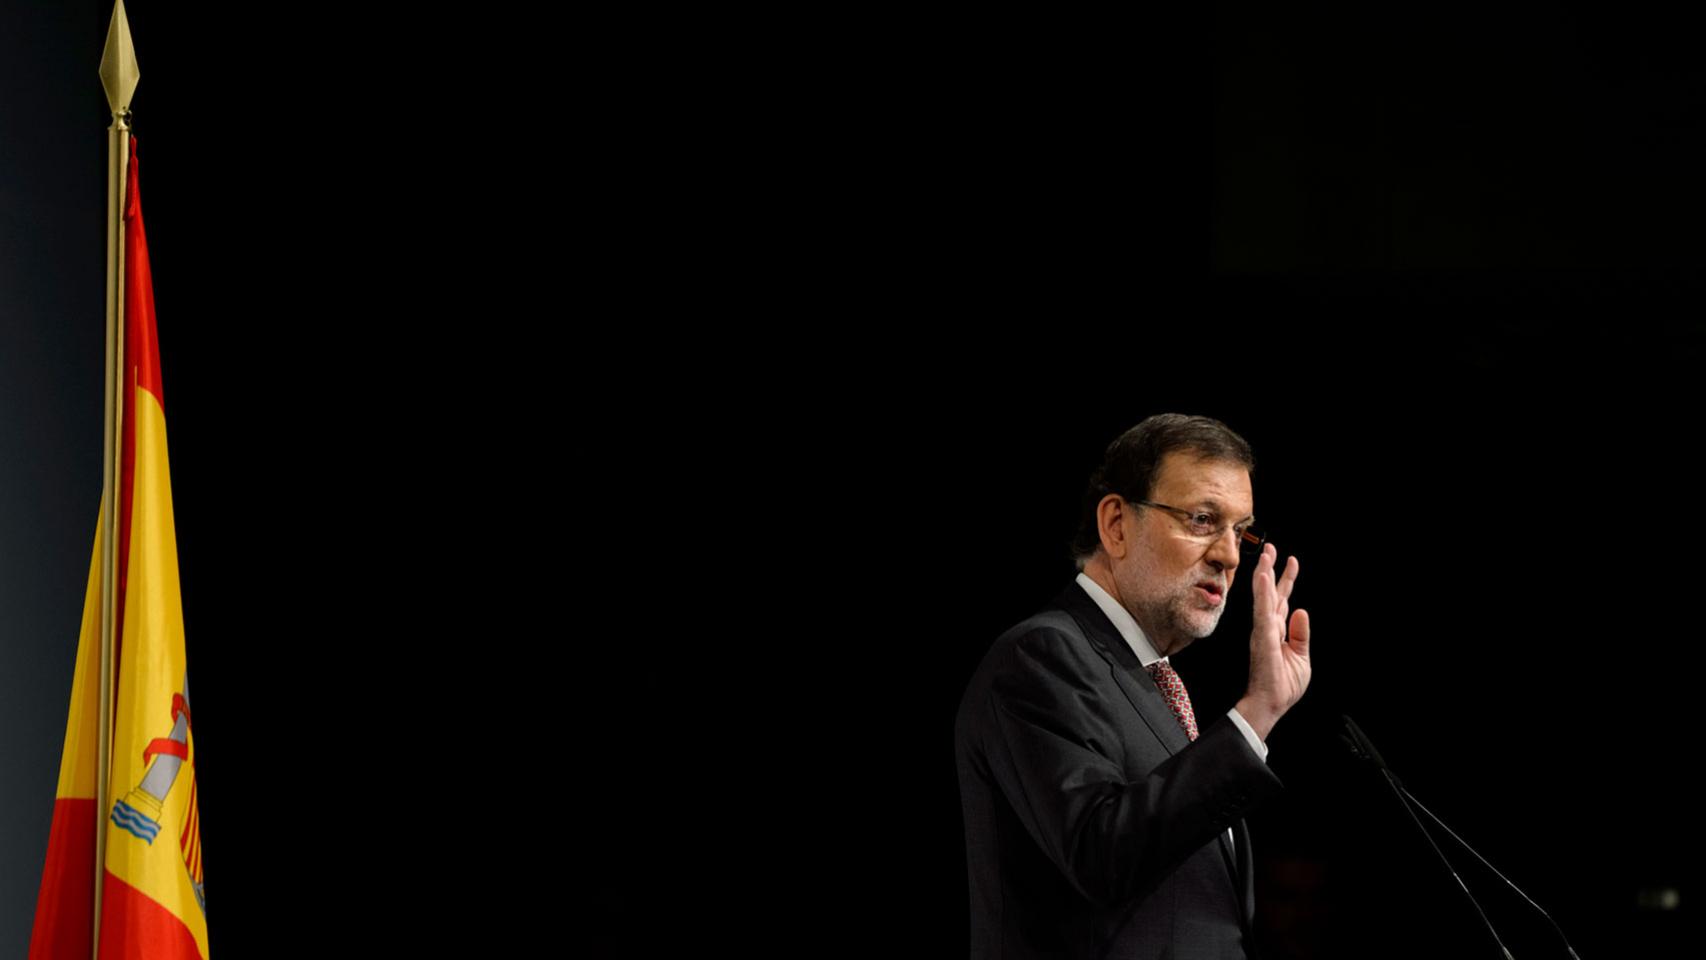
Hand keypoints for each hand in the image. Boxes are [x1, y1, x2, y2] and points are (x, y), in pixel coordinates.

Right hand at [1234, 542, 1310, 740]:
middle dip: (1271, 570)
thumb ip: (1301, 634)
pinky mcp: (1263, 637)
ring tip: (1266, 555)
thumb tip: (1302, 611)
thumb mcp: (1301, 658)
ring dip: (1265, 575)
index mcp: (1277, 631)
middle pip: (1271, 593)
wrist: (1270, 705)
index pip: (1282, 600)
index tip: (1291, 561)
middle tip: (1271, 548)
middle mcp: (1268, 628)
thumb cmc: (1282, 686)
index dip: (1286, 580)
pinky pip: (1263, 611)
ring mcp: (1263, 631)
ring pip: (1264, 597)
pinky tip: (1263, 578)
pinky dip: (1262, 594)